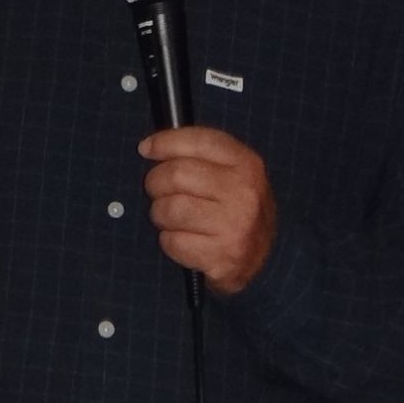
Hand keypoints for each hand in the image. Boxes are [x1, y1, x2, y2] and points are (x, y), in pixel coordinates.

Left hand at [139, 126, 275, 292]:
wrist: (257, 261)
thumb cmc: (234, 212)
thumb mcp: (231, 176)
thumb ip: (199, 157)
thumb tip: (150, 146)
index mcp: (247, 165)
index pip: (200, 141)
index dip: (166, 142)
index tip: (146, 148)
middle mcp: (244, 192)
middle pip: (177, 174)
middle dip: (156, 183)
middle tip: (158, 192)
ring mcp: (235, 226)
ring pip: (169, 209)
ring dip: (160, 215)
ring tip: (170, 219)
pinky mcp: (221, 256)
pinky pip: (172, 241)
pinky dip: (169, 241)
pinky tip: (182, 240)